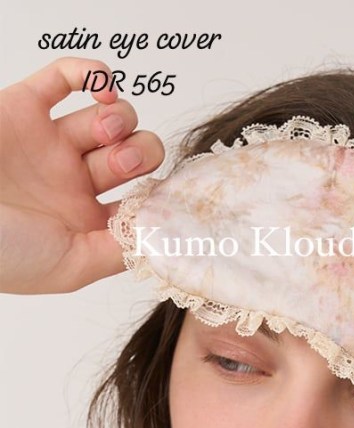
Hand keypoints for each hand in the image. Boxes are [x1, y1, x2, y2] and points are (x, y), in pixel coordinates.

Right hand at [0, 57, 164, 293]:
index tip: (168, 194)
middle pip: (133, 155)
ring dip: (121, 119)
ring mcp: (49, 143)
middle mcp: (71, 181)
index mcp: (84, 221)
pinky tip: (100, 89)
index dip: (160, 193)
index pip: (141, 201)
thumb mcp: (69, 266)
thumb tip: (159, 235)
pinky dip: (93, 74)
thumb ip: (118, 252)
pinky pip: (67, 77)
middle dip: (141, 153)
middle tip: (123, 164)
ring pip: (110, 117)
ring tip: (104, 136)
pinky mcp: (25, 106)